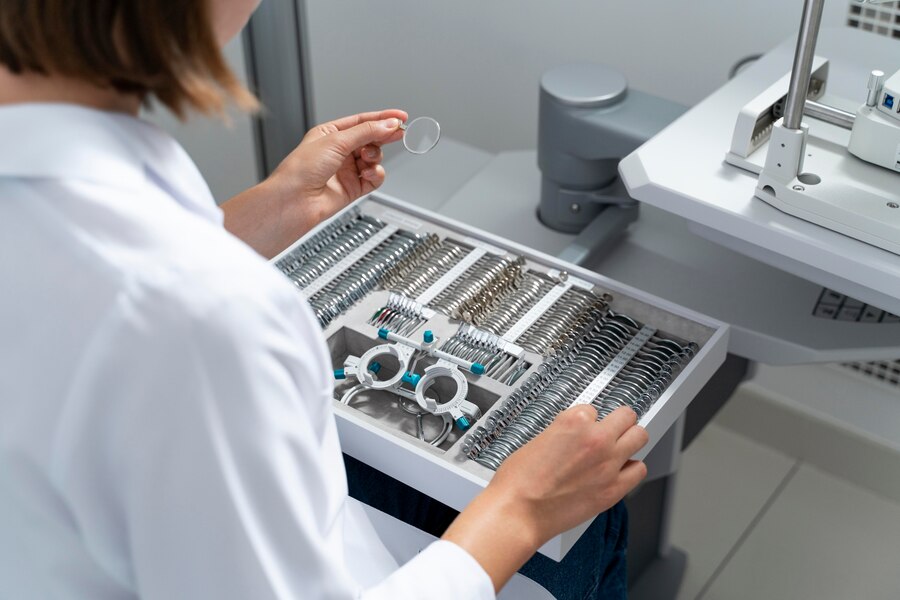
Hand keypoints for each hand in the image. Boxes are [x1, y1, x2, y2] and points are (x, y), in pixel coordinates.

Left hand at [269, 109, 406, 224]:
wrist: (294, 201)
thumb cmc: (301, 169)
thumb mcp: (336, 141)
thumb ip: (366, 132)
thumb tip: (388, 124)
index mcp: (330, 134)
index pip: (362, 121)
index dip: (382, 118)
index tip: (400, 116)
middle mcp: (339, 151)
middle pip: (370, 139)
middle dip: (384, 136)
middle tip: (399, 133)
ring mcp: (346, 170)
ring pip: (374, 159)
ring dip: (375, 158)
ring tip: (367, 159)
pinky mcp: (353, 188)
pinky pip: (373, 178)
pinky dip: (375, 175)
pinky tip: (368, 174)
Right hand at [442, 405, 647, 591]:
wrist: (518, 512)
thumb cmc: (519, 481)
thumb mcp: (537, 441)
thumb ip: (562, 434)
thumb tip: (572, 437)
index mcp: (573, 422)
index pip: (593, 408)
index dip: (588, 419)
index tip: (585, 427)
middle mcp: (595, 439)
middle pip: (626, 416)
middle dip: (619, 421)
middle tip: (613, 429)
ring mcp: (608, 464)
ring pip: (640, 437)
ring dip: (630, 440)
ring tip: (621, 447)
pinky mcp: (613, 489)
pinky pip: (639, 469)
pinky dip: (632, 468)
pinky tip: (621, 470)